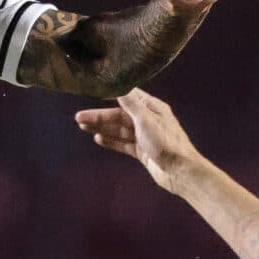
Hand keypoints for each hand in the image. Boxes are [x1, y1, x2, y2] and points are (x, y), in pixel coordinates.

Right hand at [74, 89, 197, 192]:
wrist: (180, 171)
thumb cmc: (166, 142)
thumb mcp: (147, 120)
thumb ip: (131, 104)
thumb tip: (119, 86)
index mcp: (152, 108)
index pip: (127, 97)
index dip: (110, 96)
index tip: (93, 93)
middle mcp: (147, 120)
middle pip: (119, 115)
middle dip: (99, 116)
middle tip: (79, 118)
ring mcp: (144, 136)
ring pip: (119, 130)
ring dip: (101, 127)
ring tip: (83, 127)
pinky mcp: (142, 151)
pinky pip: (123, 144)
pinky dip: (111, 141)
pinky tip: (98, 139)